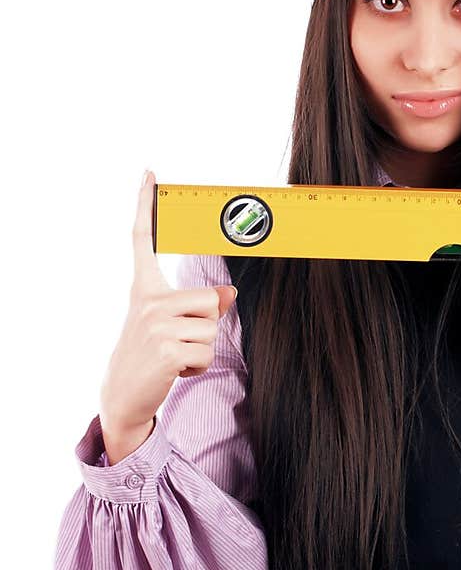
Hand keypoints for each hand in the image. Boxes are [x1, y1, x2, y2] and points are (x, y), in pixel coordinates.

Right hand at [99, 170, 237, 439]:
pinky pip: (206, 353)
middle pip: (210, 299)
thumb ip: (198, 306)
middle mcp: (146, 300)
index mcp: (144, 289)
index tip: (150, 174)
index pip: (142, 240)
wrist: (123, 395)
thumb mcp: (169, 325)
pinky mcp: (166, 349)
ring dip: (202, 350)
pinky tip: (174, 371)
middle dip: (206, 325)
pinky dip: (198, 368)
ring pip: (212, 329)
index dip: (146, 206)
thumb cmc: (149, 357)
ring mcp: (154, 324)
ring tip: (175, 358)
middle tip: (179, 341)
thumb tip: (229, 296)